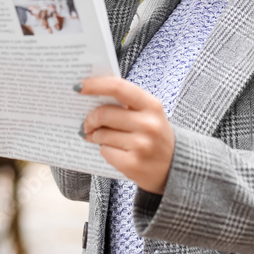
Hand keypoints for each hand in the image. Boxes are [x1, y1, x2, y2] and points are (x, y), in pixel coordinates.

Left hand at [76, 75, 174, 193]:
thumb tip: (92, 96)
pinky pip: (106, 152)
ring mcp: (141, 145)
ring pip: (102, 135)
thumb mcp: (149, 113)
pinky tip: (112, 151)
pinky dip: (104, 150)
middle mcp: (149, 124)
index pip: (118, 87)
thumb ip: (126, 103)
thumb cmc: (155, 135)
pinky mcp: (133, 165)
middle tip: (86, 124)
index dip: (95, 85)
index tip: (78, 86)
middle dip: (90, 118)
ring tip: (96, 137)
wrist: (175, 168)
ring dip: (94, 136)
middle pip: (104, 114)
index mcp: (152, 105)